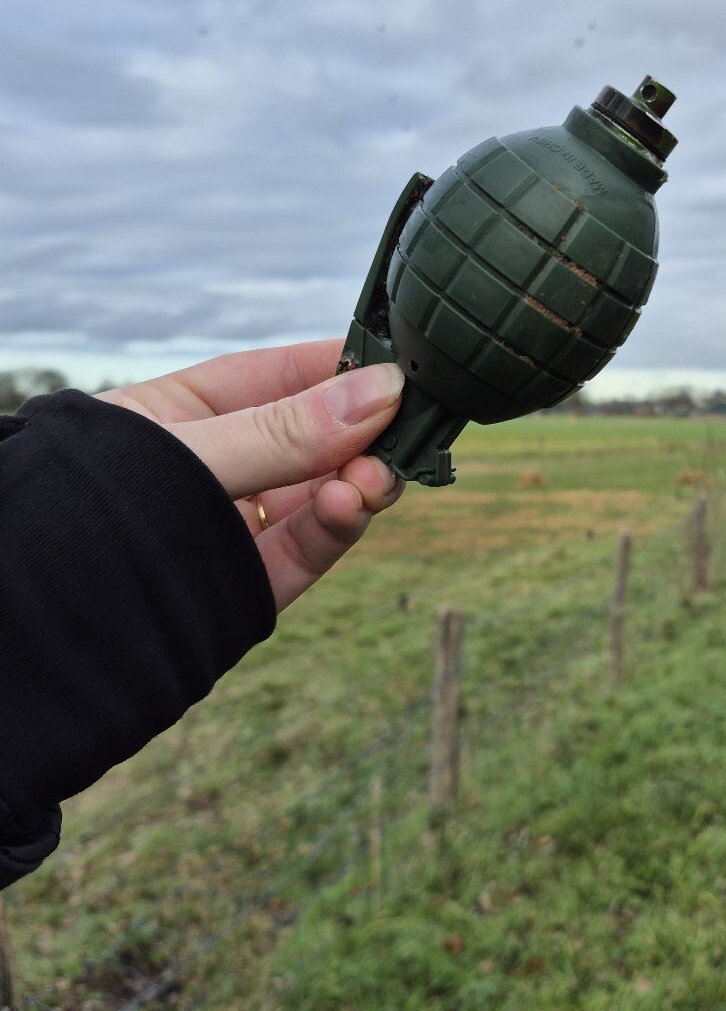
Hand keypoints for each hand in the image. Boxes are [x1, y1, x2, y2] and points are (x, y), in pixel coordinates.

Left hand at [97, 340, 404, 611]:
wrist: (26, 640)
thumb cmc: (78, 515)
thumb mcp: (183, 456)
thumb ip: (281, 432)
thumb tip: (382, 390)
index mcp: (188, 415)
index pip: (284, 377)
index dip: (344, 370)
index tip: (403, 370)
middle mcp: (218, 469)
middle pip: (315, 441)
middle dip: (364, 435)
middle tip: (404, 434)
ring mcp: (232, 529)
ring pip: (320, 498)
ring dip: (359, 483)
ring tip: (376, 479)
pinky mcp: (245, 585)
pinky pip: (305, 550)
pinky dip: (337, 528)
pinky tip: (352, 504)